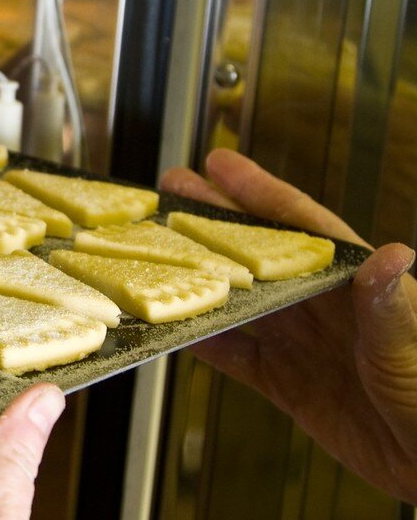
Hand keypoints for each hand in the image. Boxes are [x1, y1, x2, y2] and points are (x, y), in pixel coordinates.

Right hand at [160, 148, 416, 502]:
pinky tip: (174, 326)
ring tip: (155, 248)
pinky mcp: (285, 381)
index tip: (219, 164)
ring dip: (198, 275)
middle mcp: (320, 304)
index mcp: (351, 283)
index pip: (299, 225)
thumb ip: (390, 305)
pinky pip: (234, 354)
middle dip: (213, 218)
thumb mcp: (411, 346)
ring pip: (238, 299)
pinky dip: (204, 340)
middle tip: (172, 189)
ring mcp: (299, 341)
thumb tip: (392, 255)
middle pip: (256, 252)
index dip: (258, 191)